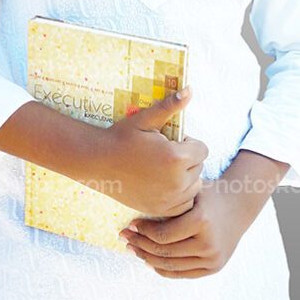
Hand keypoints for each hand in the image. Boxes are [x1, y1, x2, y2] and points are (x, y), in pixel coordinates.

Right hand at [100, 86, 207, 217]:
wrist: (96, 163)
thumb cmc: (121, 137)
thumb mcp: (145, 119)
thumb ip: (170, 106)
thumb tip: (190, 89)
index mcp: (176, 158)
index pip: (203, 149)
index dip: (188, 143)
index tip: (170, 141)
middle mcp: (176, 182)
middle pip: (199, 168)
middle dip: (187, 160)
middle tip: (163, 154)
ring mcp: (169, 199)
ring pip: (194, 187)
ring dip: (185, 177)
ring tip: (163, 169)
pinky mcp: (160, 210)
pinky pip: (184, 203)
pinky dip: (178, 195)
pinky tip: (162, 183)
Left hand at [118, 175, 252, 278]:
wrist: (238, 207)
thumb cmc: (208, 195)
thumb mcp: (190, 191)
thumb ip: (168, 201)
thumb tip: (134, 210)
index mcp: (202, 221)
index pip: (163, 235)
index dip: (142, 231)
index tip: (130, 224)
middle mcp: (209, 243)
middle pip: (164, 252)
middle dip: (140, 245)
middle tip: (124, 237)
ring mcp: (212, 259)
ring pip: (170, 266)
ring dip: (147, 258)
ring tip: (133, 248)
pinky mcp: (214, 268)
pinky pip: (182, 274)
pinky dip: (162, 269)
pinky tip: (148, 260)